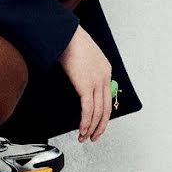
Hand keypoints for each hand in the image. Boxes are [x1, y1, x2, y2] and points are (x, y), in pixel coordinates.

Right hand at [58, 24, 111, 142]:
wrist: (65, 33)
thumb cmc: (68, 41)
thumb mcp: (81, 56)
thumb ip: (83, 70)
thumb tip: (79, 83)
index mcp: (105, 70)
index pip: (107, 98)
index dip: (102, 114)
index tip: (97, 123)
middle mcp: (104, 77)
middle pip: (106, 109)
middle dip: (100, 126)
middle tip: (94, 136)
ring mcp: (97, 81)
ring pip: (98, 112)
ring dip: (91, 128)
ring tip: (85, 137)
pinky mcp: (86, 86)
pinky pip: (88, 110)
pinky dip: (85, 122)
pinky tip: (82, 130)